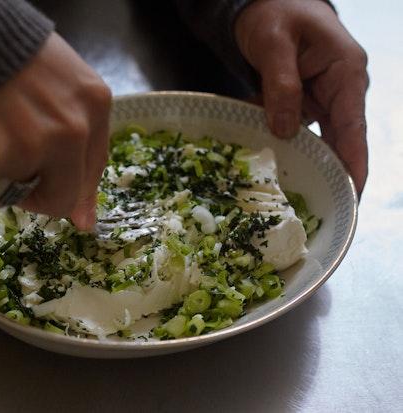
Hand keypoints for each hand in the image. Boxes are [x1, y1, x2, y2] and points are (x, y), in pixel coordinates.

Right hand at [0, 32, 110, 229]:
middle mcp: (69, 132)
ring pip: (10, 195)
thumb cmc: (4, 51)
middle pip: (60, 199)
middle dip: (35, 193)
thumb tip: (85, 221)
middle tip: (9, 165)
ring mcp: (25, 150)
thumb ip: (80, 139)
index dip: (76, 191)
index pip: (92, 171)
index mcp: (93, 107)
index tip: (76, 215)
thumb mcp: (61, 81)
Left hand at [235, 0, 368, 193]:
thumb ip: (281, 85)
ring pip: (318, 140)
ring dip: (306, 164)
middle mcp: (340, 90)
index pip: (353, 126)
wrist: (266, 3)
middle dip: (333, 175)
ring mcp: (322, 98)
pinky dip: (284, 147)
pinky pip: (296, 131)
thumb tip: (284, 131)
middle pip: (341, 141)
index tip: (352, 194)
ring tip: (294, 200)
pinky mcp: (303, 103)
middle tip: (323, 211)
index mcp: (346, 72)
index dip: (354, 163)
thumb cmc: (276, 13)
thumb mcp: (275, 44)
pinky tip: (270, 167)